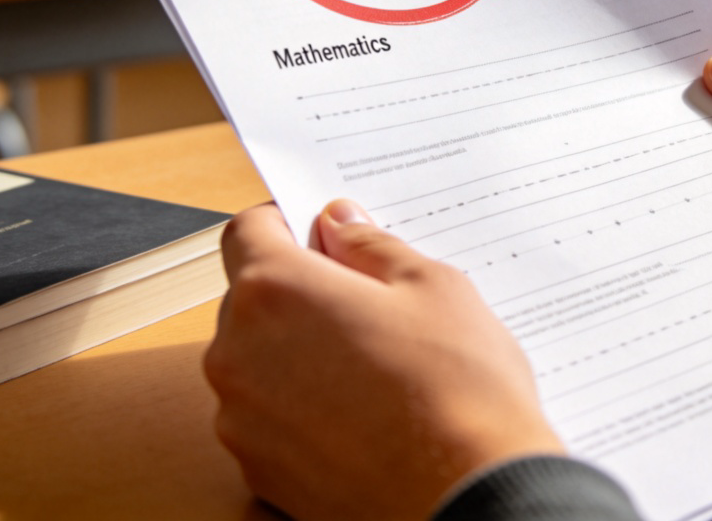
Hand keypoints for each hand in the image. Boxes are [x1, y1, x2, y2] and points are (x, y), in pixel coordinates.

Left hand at [204, 199, 564, 520]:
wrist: (472, 501)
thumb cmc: (457, 391)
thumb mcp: (430, 286)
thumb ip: (371, 246)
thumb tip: (340, 224)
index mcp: (275, 291)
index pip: (247, 230)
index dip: (283, 220)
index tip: (318, 229)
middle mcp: (239, 354)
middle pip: (251, 295)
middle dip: (299, 286)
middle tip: (365, 297)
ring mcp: (243, 421)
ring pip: (259, 357)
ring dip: (299, 346)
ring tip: (372, 360)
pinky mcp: (259, 473)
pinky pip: (269, 414)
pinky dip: (302, 402)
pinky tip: (362, 409)